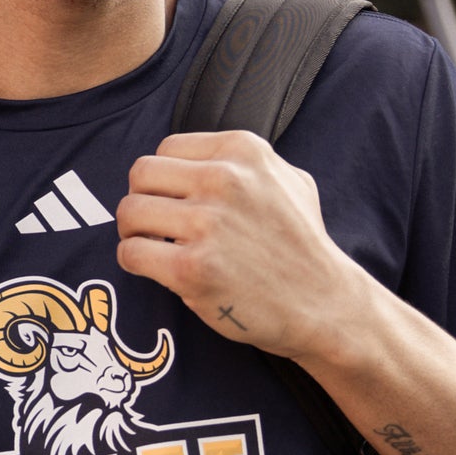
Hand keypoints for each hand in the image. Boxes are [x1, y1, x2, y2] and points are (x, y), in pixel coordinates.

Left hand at [116, 130, 362, 366]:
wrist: (326, 306)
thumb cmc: (302, 245)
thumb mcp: (289, 181)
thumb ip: (242, 162)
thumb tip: (191, 157)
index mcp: (243, 151)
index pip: (167, 149)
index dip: (164, 178)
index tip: (174, 200)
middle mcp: (224, 180)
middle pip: (141, 174)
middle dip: (142, 199)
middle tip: (154, 223)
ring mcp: (207, 225)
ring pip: (129, 212)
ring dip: (134, 232)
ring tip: (153, 245)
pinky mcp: (191, 268)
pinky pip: (131, 252)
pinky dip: (133, 261)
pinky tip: (154, 268)